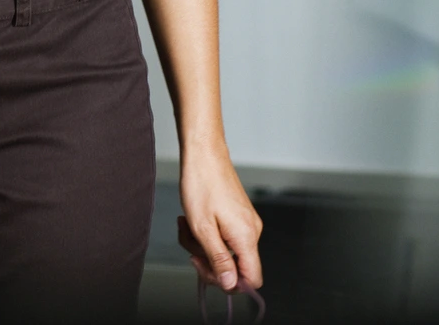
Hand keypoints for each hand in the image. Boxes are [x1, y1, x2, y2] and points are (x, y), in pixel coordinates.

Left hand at [176, 150, 263, 293]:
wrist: (203, 153)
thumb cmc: (201, 184)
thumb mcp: (202, 228)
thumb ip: (218, 258)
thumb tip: (229, 284)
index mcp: (246, 237)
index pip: (252, 279)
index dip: (229, 283)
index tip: (205, 269)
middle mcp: (252, 232)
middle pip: (235, 266)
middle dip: (208, 260)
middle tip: (189, 246)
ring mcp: (246, 224)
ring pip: (225, 250)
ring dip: (202, 244)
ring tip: (186, 225)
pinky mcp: (238, 217)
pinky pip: (224, 236)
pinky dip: (206, 233)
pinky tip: (192, 220)